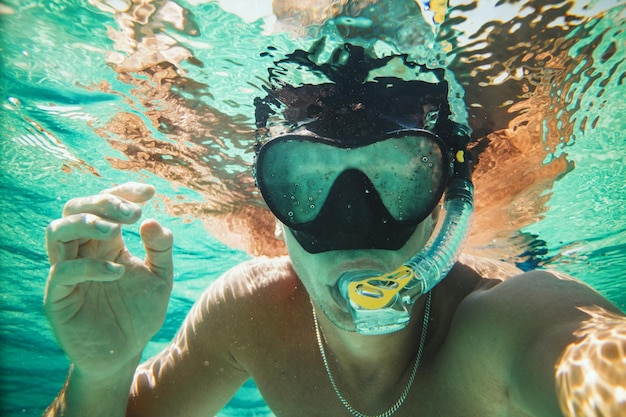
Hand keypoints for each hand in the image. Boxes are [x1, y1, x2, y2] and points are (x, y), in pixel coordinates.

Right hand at [44, 182, 173, 379]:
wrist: (126, 352)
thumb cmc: (140, 312)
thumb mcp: (161, 277)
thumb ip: (161, 248)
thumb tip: (151, 219)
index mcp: (105, 243)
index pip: (104, 204)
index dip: (123, 192)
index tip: (150, 191)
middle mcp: (82, 251)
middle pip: (75, 208)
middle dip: (104, 202)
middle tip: (133, 213)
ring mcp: (67, 272)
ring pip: (57, 231)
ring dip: (86, 224)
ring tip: (116, 231)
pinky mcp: (59, 298)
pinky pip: (64, 272)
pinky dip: (90, 266)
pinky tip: (118, 272)